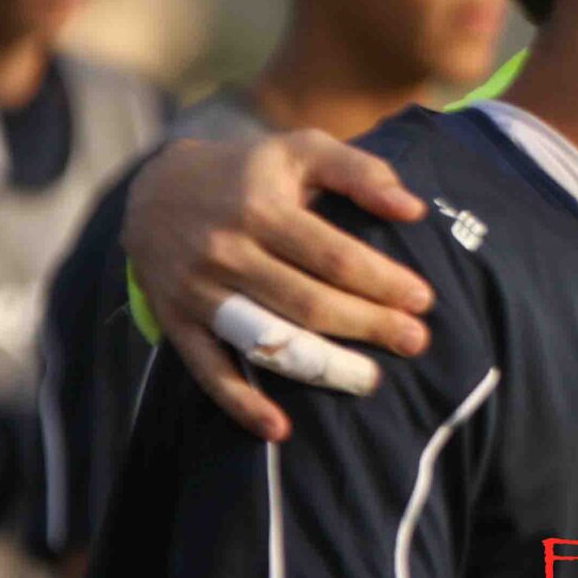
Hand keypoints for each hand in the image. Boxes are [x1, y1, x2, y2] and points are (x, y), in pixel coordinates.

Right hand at [124, 132, 430, 440]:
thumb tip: (413, 208)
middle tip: (418, 341)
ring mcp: (199, 291)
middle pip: (308, 302)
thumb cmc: (249, 170)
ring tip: (370, 380)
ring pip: (267, 339)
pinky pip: (209, 370)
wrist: (154, 187)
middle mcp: (227, 251)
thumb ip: (361, 171)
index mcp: (262, 209)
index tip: (423, 299)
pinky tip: (279, 428)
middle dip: (368, 325)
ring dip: (322, 366)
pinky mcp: (177, 321)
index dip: (381, 281)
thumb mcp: (302, 149)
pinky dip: (241, 403)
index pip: (333, 256)